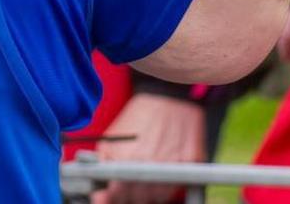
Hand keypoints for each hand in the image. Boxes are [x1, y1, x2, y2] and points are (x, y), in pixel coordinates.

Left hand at [92, 94, 207, 203]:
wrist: (169, 96)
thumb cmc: (138, 116)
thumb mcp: (112, 137)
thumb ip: (102, 163)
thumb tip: (98, 189)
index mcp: (127, 160)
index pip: (115, 195)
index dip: (108, 197)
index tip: (106, 196)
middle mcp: (151, 166)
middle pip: (136, 199)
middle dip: (127, 195)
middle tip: (125, 184)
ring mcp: (173, 167)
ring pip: (157, 197)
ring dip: (147, 193)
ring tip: (143, 177)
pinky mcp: (191, 163)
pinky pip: (176, 187)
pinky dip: (167, 186)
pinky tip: (159, 173)